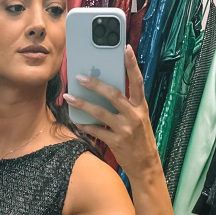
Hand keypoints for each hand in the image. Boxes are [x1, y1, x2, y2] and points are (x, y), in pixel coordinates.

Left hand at [64, 47, 160, 181]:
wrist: (146, 165)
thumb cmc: (140, 139)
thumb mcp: (139, 118)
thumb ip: (127, 105)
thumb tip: (106, 91)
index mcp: (141, 106)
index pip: (137, 81)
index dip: (132, 65)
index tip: (126, 49)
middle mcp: (134, 116)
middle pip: (114, 95)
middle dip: (95, 85)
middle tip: (80, 77)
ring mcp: (125, 129)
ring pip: (100, 113)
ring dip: (83, 104)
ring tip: (69, 97)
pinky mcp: (116, 142)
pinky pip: (96, 131)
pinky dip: (85, 125)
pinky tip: (76, 121)